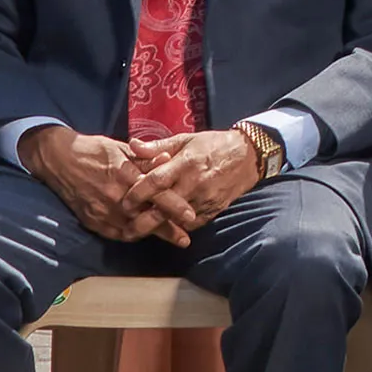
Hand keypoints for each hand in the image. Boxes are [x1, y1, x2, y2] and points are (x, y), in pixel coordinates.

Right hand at [24, 124, 175, 243]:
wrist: (58, 159)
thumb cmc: (94, 150)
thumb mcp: (121, 148)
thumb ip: (145, 158)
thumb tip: (169, 160)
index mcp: (123, 174)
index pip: (154, 194)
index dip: (174, 206)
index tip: (191, 215)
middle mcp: (114, 196)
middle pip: (146, 218)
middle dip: (167, 229)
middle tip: (185, 237)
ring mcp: (101, 211)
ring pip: (132, 229)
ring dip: (152, 234)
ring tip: (171, 237)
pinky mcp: (92, 221)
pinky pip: (116, 233)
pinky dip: (132, 235)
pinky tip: (144, 234)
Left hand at [135, 125, 280, 228]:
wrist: (247, 156)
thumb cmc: (212, 145)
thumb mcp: (185, 140)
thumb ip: (157, 146)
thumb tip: (132, 146)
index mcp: (185, 163)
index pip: (156, 182)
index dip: (138, 193)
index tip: (124, 201)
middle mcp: (194, 183)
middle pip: (164, 207)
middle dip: (143, 219)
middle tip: (126, 227)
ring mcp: (204, 199)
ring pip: (176, 219)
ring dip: (158, 226)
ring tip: (139, 231)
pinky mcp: (213, 210)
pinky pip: (191, 224)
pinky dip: (177, 228)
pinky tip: (164, 229)